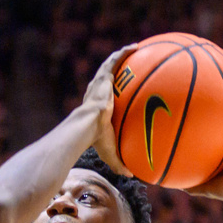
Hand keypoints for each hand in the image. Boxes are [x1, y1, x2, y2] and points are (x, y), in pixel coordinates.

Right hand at [83, 43, 137, 177]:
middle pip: (106, 78)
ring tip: (134, 49)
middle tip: (128, 67)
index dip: (110, 92)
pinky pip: (115, 61)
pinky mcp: (103, 77)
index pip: (102, 97)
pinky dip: (124, 53)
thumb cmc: (96, 139)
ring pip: (110, 66)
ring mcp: (99, 84)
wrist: (87, 126)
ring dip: (120, 57)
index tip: (119, 91)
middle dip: (116, 71)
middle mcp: (96, 92)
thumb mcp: (110, 152)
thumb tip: (131, 176)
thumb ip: (120, 162)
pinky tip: (136, 46)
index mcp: (96, 107)